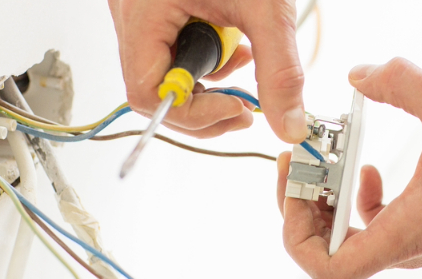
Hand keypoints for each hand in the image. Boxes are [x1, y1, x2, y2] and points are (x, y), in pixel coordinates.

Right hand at [108, 0, 306, 140]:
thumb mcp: (266, 10)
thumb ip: (280, 71)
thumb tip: (288, 124)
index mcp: (143, 14)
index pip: (147, 93)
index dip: (193, 112)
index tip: (236, 109)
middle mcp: (133, 18)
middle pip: (156, 91)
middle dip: (206, 104)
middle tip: (244, 105)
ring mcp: (142, 15)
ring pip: (168, 74)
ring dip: (211, 81)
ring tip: (245, 60)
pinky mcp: (159, 12)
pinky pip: (176, 52)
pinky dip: (209, 60)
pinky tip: (235, 46)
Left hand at [276, 58, 421, 278]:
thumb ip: (399, 81)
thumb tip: (359, 75)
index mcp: (404, 234)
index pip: (327, 269)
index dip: (296, 230)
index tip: (301, 183)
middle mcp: (408, 249)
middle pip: (328, 251)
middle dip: (307, 203)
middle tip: (309, 160)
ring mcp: (419, 245)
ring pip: (351, 239)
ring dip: (331, 200)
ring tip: (335, 160)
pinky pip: (376, 228)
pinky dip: (359, 201)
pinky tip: (370, 169)